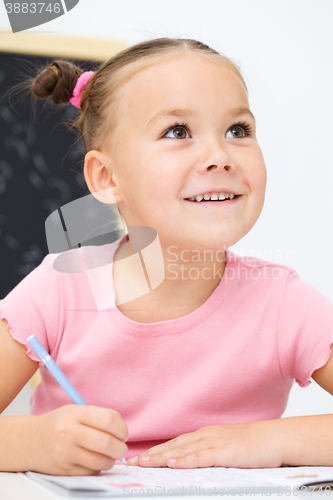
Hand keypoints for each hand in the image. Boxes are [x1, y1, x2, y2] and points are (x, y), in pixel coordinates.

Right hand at [26, 405, 127, 474]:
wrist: (29, 441)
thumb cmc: (58, 424)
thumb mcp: (75, 411)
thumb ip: (98, 416)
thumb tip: (122, 430)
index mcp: (74, 414)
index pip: (108, 419)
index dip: (122, 428)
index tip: (123, 432)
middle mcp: (69, 432)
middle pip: (107, 443)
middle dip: (121, 448)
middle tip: (122, 448)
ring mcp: (65, 453)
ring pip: (101, 461)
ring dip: (111, 460)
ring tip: (109, 455)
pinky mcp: (64, 470)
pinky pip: (91, 472)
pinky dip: (98, 468)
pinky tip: (94, 460)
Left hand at [128, 421, 283, 468]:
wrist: (274, 438)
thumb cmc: (253, 446)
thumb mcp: (227, 448)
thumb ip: (210, 454)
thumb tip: (192, 464)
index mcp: (206, 436)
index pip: (175, 444)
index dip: (156, 451)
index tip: (140, 459)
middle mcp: (206, 436)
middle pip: (173, 446)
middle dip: (151, 455)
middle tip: (131, 463)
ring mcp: (214, 443)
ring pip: (181, 450)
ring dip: (160, 457)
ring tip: (143, 464)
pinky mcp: (224, 452)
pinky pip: (201, 456)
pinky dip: (184, 460)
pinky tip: (171, 463)